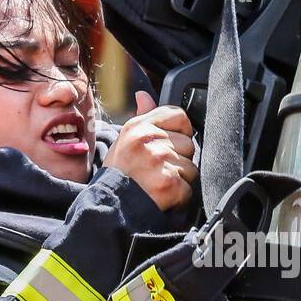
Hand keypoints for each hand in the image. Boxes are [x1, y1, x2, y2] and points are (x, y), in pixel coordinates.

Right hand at [104, 91, 197, 210]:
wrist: (109, 205)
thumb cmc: (119, 173)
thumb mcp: (125, 139)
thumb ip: (142, 117)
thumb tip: (143, 95)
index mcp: (140, 127)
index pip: (179, 116)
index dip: (181, 131)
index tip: (171, 144)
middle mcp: (149, 140)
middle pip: (188, 144)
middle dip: (179, 159)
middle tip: (158, 169)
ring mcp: (160, 161)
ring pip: (191, 167)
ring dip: (180, 178)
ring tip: (158, 182)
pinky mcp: (169, 183)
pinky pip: (188, 188)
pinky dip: (179, 196)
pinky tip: (162, 195)